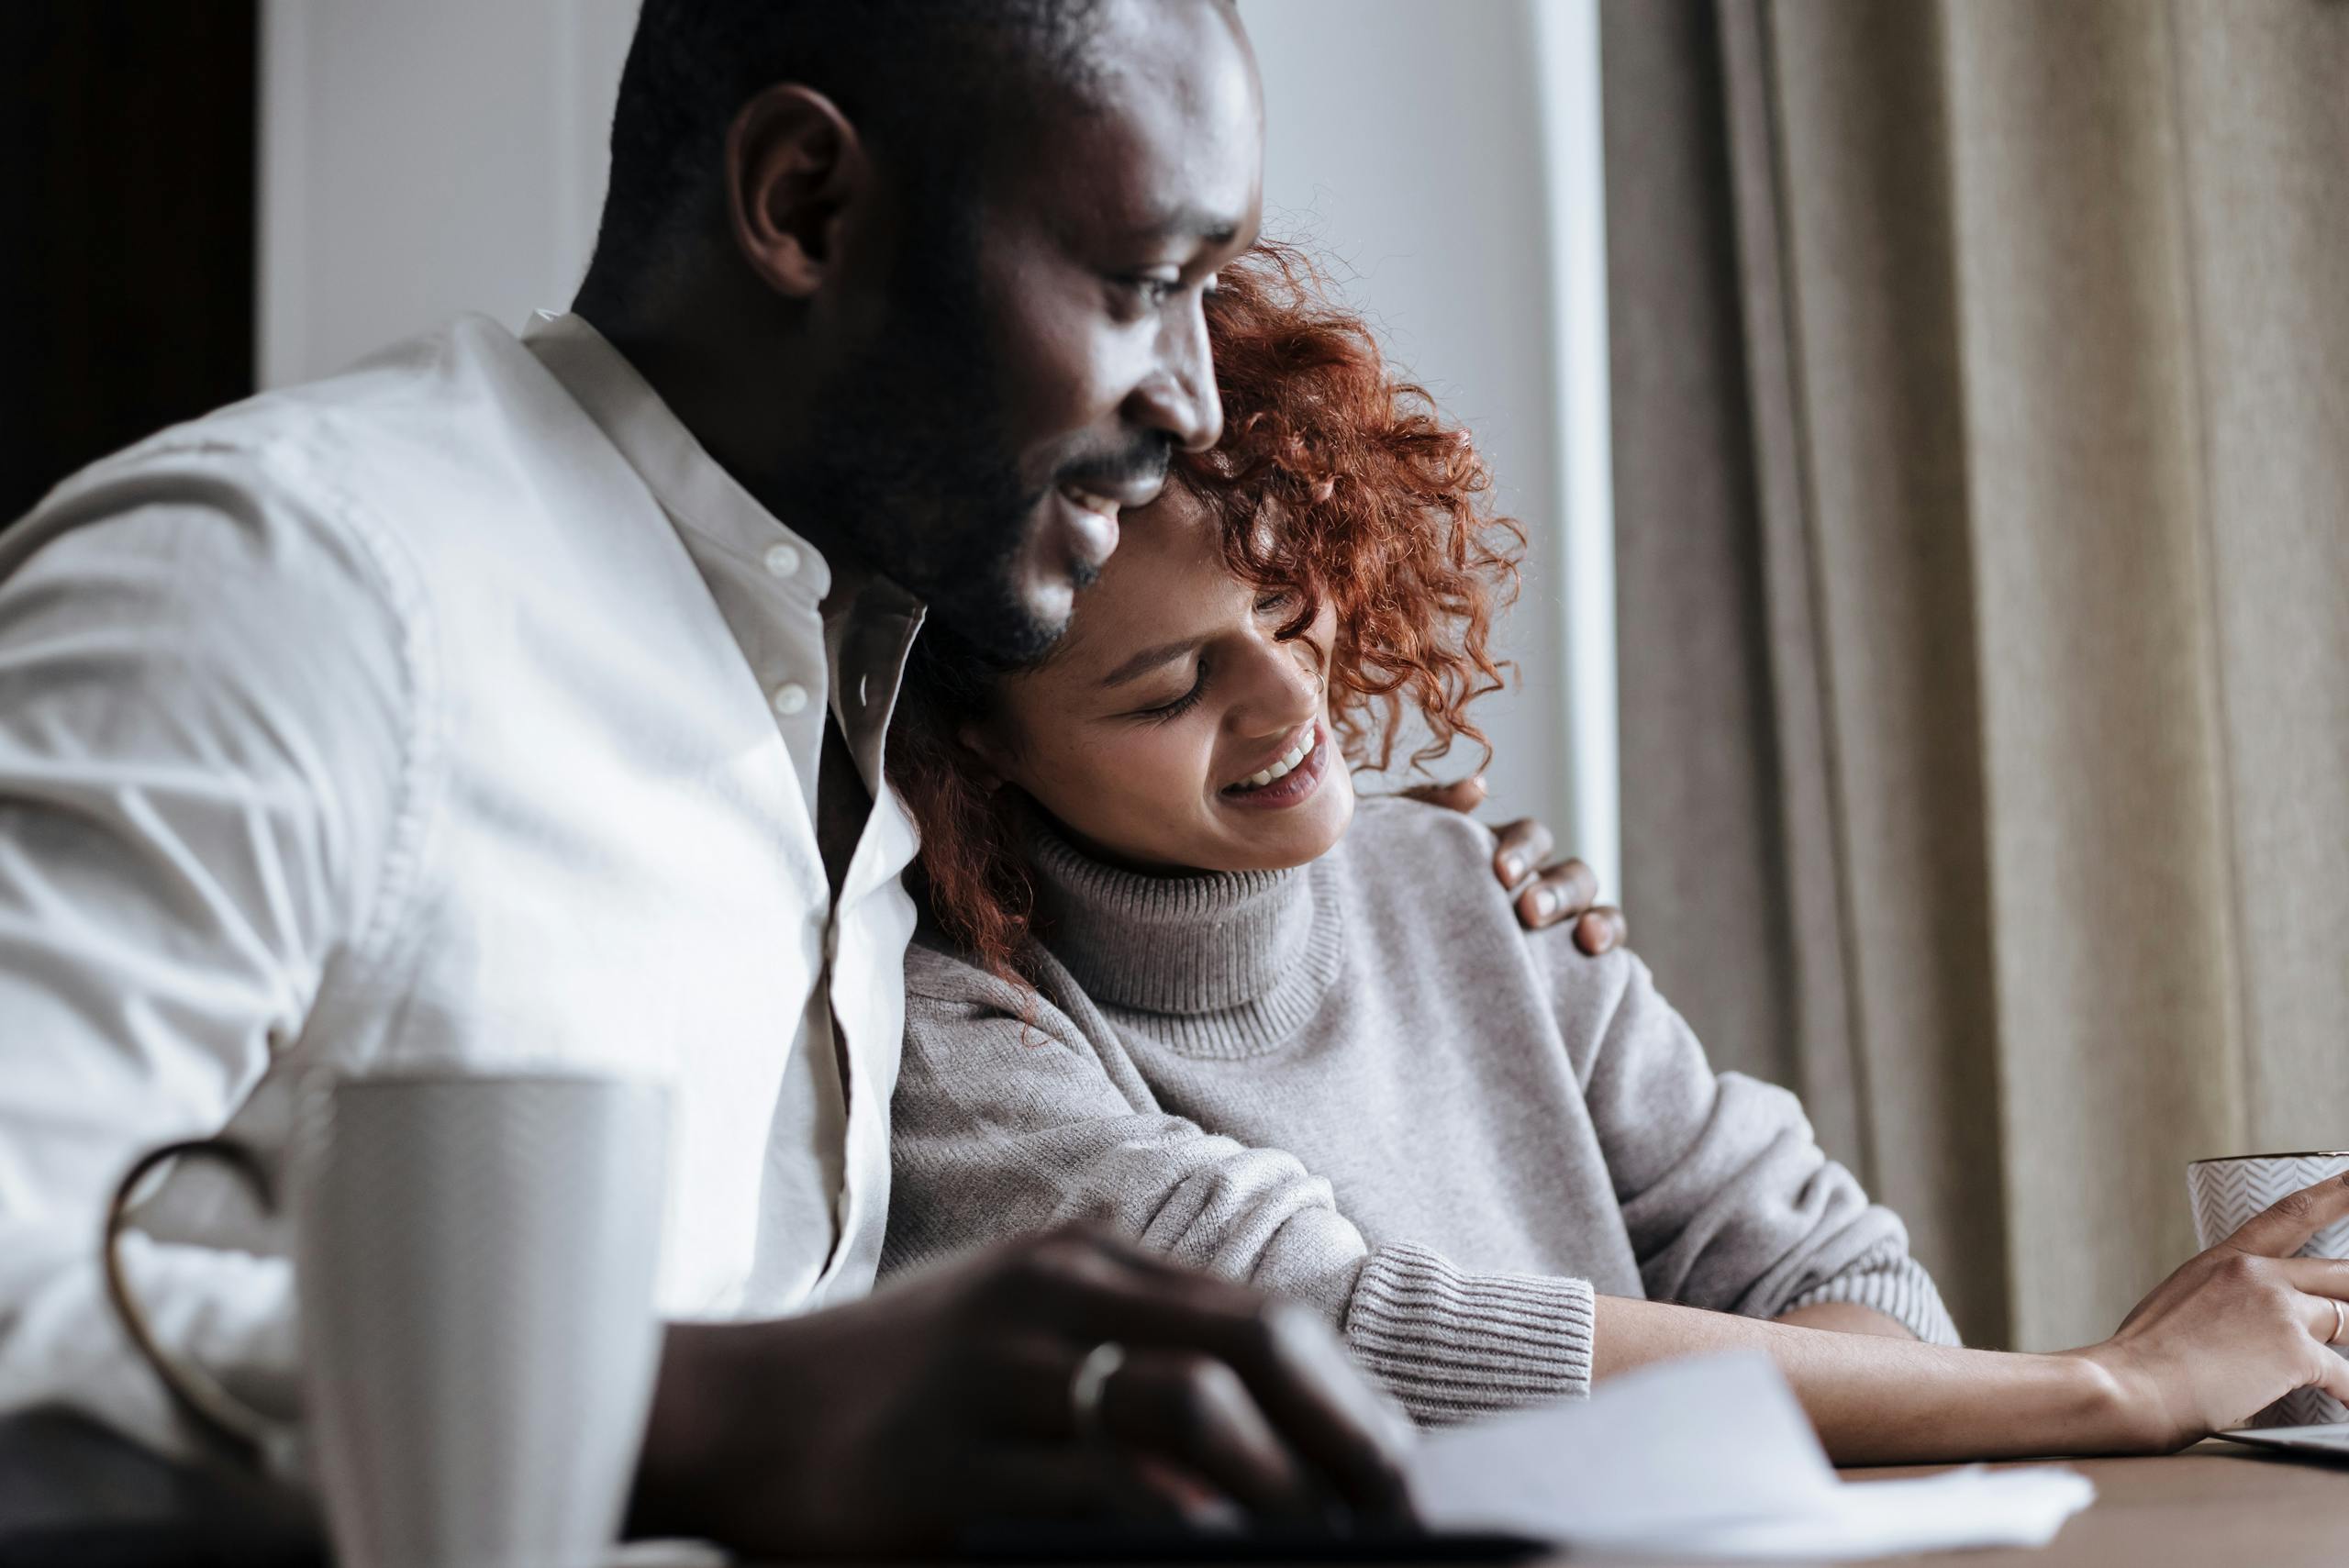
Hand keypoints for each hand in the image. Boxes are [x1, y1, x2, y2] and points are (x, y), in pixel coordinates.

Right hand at [630, 1228, 1415, 1556]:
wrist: (738, 1412)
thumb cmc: (899, 1381)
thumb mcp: (1019, 1322)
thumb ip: (1129, 1343)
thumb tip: (1275, 1423)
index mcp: (1082, 1258)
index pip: (1262, 1318)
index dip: (1350, 1403)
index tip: (1401, 1477)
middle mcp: (1052, 1295)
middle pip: (1250, 1348)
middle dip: (1345, 1443)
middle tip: (1399, 1523)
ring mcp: (1001, 1376)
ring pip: (1186, 1417)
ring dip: (1278, 1495)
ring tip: (1320, 1557)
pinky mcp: (950, 1464)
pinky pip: (1092, 1501)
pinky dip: (1174, 1539)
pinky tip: (1211, 1566)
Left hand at [1402, 775, 1626, 954]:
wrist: (1397, 972)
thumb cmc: (1401, 902)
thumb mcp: (1407, 852)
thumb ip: (1434, 811)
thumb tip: (1476, 786)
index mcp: (1505, 858)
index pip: (1531, 838)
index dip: (1523, 849)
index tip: (1501, 873)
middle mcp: (1541, 889)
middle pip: (1573, 875)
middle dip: (1556, 891)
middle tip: (1529, 912)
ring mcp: (1562, 930)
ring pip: (1598, 910)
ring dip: (1596, 917)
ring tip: (1586, 938)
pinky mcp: (1576, 971)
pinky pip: (1610, 959)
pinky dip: (1611, 946)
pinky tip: (1600, 955)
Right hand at [2072, 1173, 2348, 1450]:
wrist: (2128, 1386)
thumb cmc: (2141, 1359)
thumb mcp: (2176, 1309)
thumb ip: (2219, 1305)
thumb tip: (2240, 1329)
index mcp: (2224, 1261)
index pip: (2289, 1215)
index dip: (2333, 1193)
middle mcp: (2256, 1275)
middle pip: (2338, 1272)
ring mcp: (2279, 1310)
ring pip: (2348, 1320)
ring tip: (2340, 1370)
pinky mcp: (2295, 1352)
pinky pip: (2345, 1375)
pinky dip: (2347, 1394)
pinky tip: (2344, 1402)